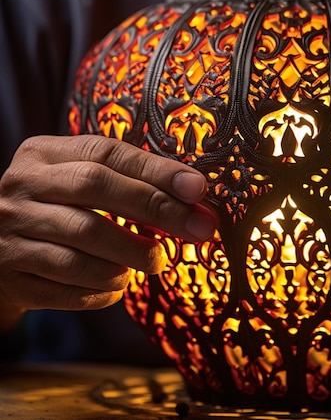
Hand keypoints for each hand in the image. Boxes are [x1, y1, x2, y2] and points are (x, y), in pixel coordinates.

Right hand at [0, 135, 215, 317]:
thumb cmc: (57, 204)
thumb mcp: (79, 178)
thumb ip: (128, 180)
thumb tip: (195, 197)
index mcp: (41, 153)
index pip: (106, 154)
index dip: (156, 171)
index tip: (198, 189)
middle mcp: (21, 187)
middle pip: (95, 190)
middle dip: (154, 210)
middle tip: (196, 230)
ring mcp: (10, 234)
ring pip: (81, 247)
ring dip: (130, 258)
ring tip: (155, 261)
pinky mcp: (11, 277)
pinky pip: (68, 289)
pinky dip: (104, 291)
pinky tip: (119, 284)